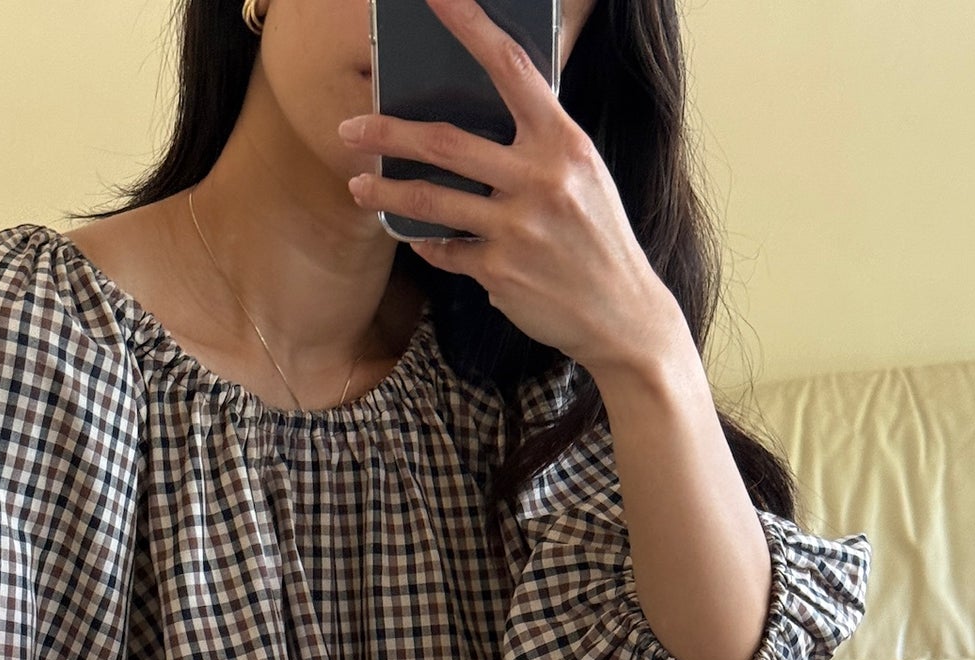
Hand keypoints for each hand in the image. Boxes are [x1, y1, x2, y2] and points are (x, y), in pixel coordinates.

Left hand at [338, 0, 681, 376]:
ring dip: (386, 192)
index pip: (510, 68)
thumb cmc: (598, 238)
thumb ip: (538, 145)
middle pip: (446, 142)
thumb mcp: (583, 175)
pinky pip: (446, 251)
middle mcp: (540, 179)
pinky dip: (431, 245)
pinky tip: (421, 240)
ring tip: (358, 186)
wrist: (623, 315)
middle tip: (351, 127)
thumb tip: (479, 119)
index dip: (470, 26)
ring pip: (431, 200)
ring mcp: (518, 228)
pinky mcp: (500, 272)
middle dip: (388, 133)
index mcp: (563, 142)